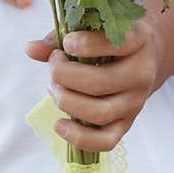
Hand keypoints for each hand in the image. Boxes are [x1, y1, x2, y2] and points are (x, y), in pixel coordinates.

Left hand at [30, 14, 163, 154]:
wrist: (140, 59)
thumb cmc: (106, 41)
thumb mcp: (89, 31)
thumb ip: (59, 38)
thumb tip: (31, 49)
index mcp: (139, 41)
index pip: (117, 44)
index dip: (87, 45)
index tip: (66, 44)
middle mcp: (142, 73)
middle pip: (99, 83)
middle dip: (64, 75)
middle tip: (53, 66)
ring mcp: (136, 102)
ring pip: (100, 113)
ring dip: (66, 101)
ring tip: (53, 88)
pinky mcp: (126, 124)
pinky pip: (106, 141)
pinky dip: (79, 138)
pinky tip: (59, 125)